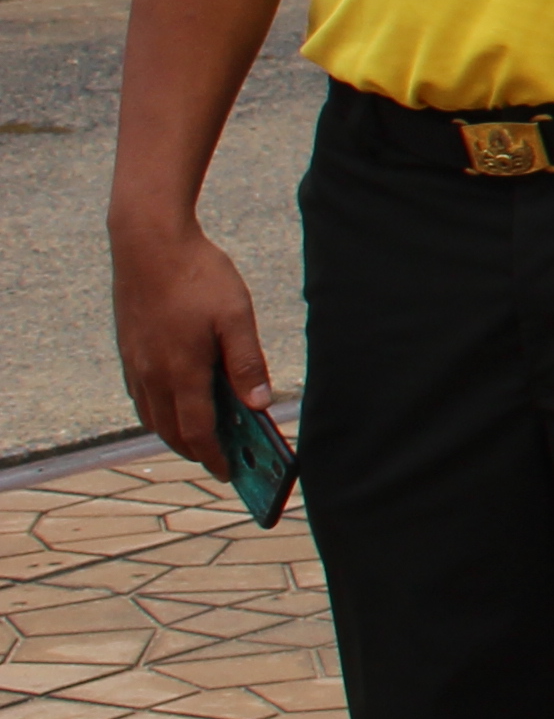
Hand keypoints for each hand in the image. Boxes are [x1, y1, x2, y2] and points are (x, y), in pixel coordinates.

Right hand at [109, 217, 271, 468]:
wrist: (147, 243)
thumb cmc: (197, 276)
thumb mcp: (235, 316)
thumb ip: (246, 362)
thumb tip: (259, 404)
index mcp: (181, 371)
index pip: (197, 431)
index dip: (215, 457)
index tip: (231, 475)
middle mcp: (152, 375)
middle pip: (171, 430)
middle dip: (196, 451)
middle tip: (221, 463)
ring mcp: (135, 364)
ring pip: (152, 416)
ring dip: (175, 434)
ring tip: (202, 441)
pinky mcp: (128, 351)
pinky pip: (141, 396)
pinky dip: (159, 412)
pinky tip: (176, 406)